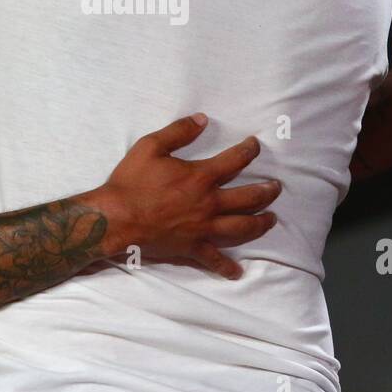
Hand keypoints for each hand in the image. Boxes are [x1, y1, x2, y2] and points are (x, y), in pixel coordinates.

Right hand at [87, 114, 279, 279]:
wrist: (115, 218)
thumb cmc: (131, 182)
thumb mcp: (151, 146)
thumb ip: (178, 131)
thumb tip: (202, 119)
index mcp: (200, 177)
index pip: (235, 161)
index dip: (249, 151)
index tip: (255, 145)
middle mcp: (209, 204)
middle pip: (249, 198)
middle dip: (267, 191)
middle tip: (276, 187)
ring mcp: (203, 228)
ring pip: (242, 228)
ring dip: (261, 223)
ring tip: (272, 219)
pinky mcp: (192, 247)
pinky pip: (214, 260)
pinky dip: (226, 267)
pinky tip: (237, 272)